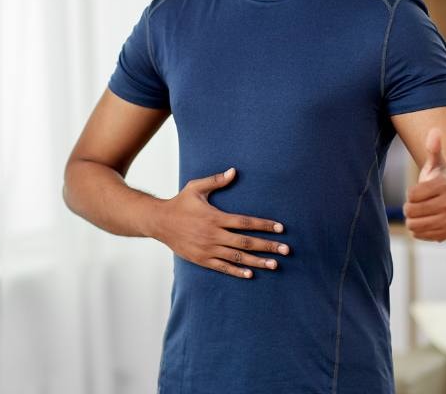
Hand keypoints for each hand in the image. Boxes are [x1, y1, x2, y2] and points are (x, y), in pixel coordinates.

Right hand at [153, 167, 289, 278]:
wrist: (159, 222)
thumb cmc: (180, 202)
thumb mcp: (196, 187)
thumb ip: (216, 180)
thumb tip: (234, 171)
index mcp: (215, 217)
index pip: (245, 222)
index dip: (264, 225)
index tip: (280, 228)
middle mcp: (213, 235)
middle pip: (246, 242)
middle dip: (268, 246)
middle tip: (286, 250)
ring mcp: (208, 249)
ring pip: (237, 257)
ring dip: (257, 261)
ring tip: (275, 265)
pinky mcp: (202, 259)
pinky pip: (223, 267)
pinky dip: (237, 271)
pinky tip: (251, 274)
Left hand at [403, 127, 445, 241]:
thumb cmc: (441, 183)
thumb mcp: (438, 165)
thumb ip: (434, 149)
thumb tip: (435, 130)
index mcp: (445, 186)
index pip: (412, 194)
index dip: (412, 194)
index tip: (419, 192)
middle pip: (411, 211)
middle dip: (410, 208)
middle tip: (417, 204)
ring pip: (413, 224)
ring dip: (412, 220)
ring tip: (420, 214)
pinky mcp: (445, 235)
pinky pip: (419, 235)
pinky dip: (418, 230)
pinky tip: (426, 223)